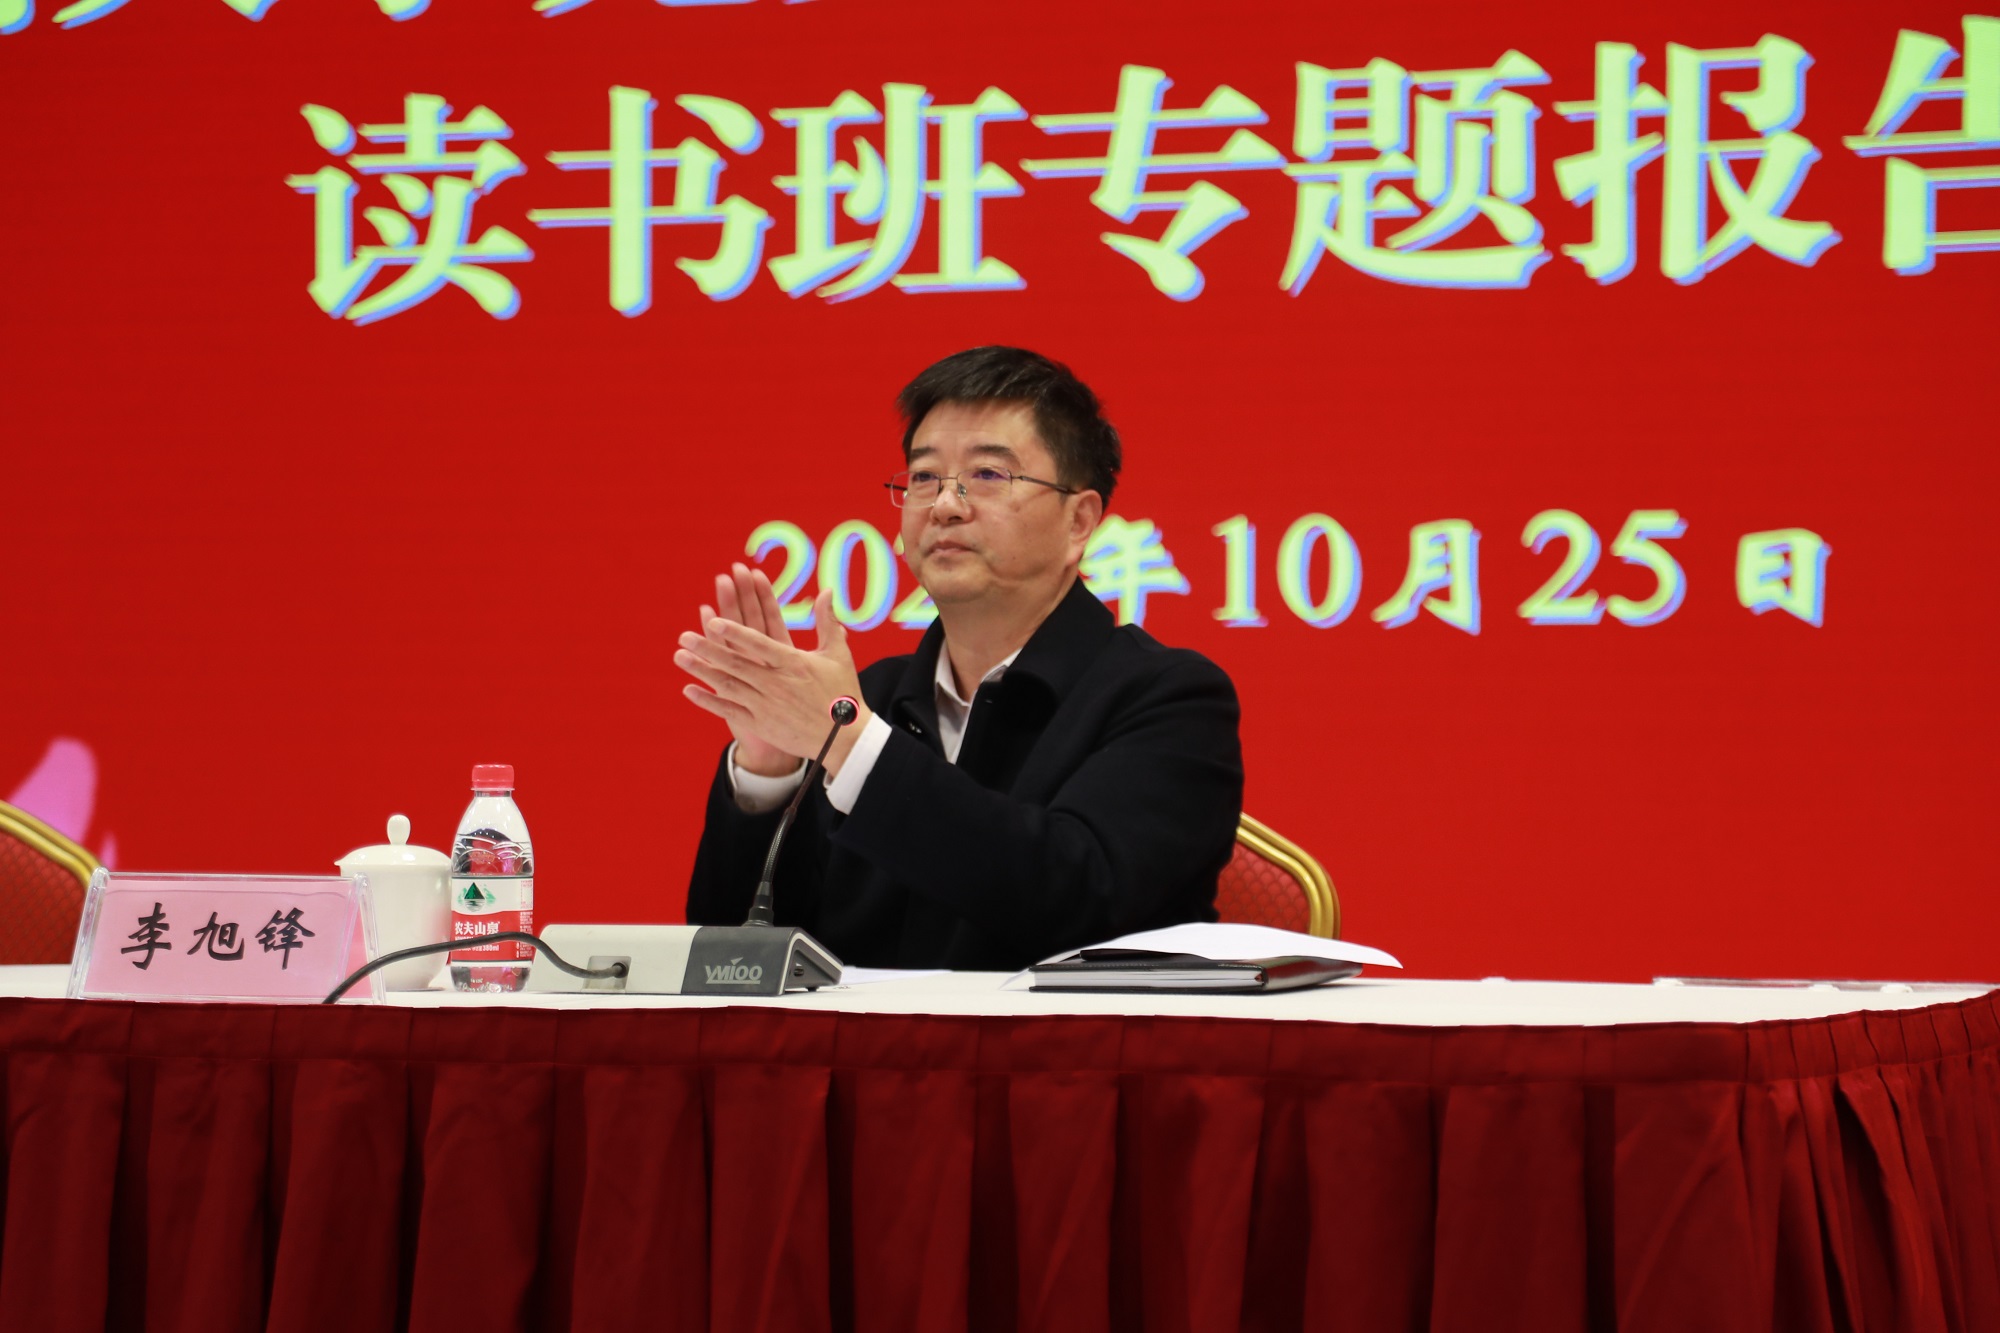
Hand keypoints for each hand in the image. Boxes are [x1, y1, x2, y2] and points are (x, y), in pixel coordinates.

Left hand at [677, 588, 874, 776]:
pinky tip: (689, 690)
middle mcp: (775, 682)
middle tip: (684, 636)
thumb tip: (826, 591)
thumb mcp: (837, 654)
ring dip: (702, 670)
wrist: (844, 738)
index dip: (734, 631)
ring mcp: (765, 705)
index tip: (712, 620)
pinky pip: (729, 710)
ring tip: (680, 656)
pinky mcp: (761, 724)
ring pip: (727, 684)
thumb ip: (827, 621)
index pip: (758, 643)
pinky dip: (708, 701)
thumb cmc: (842, 693)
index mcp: (792, 662)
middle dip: (707, 648)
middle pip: (735, 662)